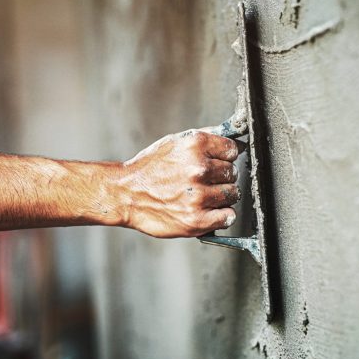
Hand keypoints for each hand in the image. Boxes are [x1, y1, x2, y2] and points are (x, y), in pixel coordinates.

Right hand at [121, 129, 244, 237]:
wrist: (125, 195)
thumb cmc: (149, 169)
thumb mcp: (173, 143)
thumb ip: (204, 139)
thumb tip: (233, 138)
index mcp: (195, 145)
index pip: (231, 149)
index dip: (225, 157)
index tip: (217, 162)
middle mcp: (199, 169)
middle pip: (232, 173)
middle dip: (221, 177)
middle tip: (203, 181)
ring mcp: (199, 196)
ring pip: (232, 194)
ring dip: (221, 196)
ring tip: (202, 196)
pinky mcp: (197, 220)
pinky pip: (228, 217)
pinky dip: (221, 216)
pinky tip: (207, 210)